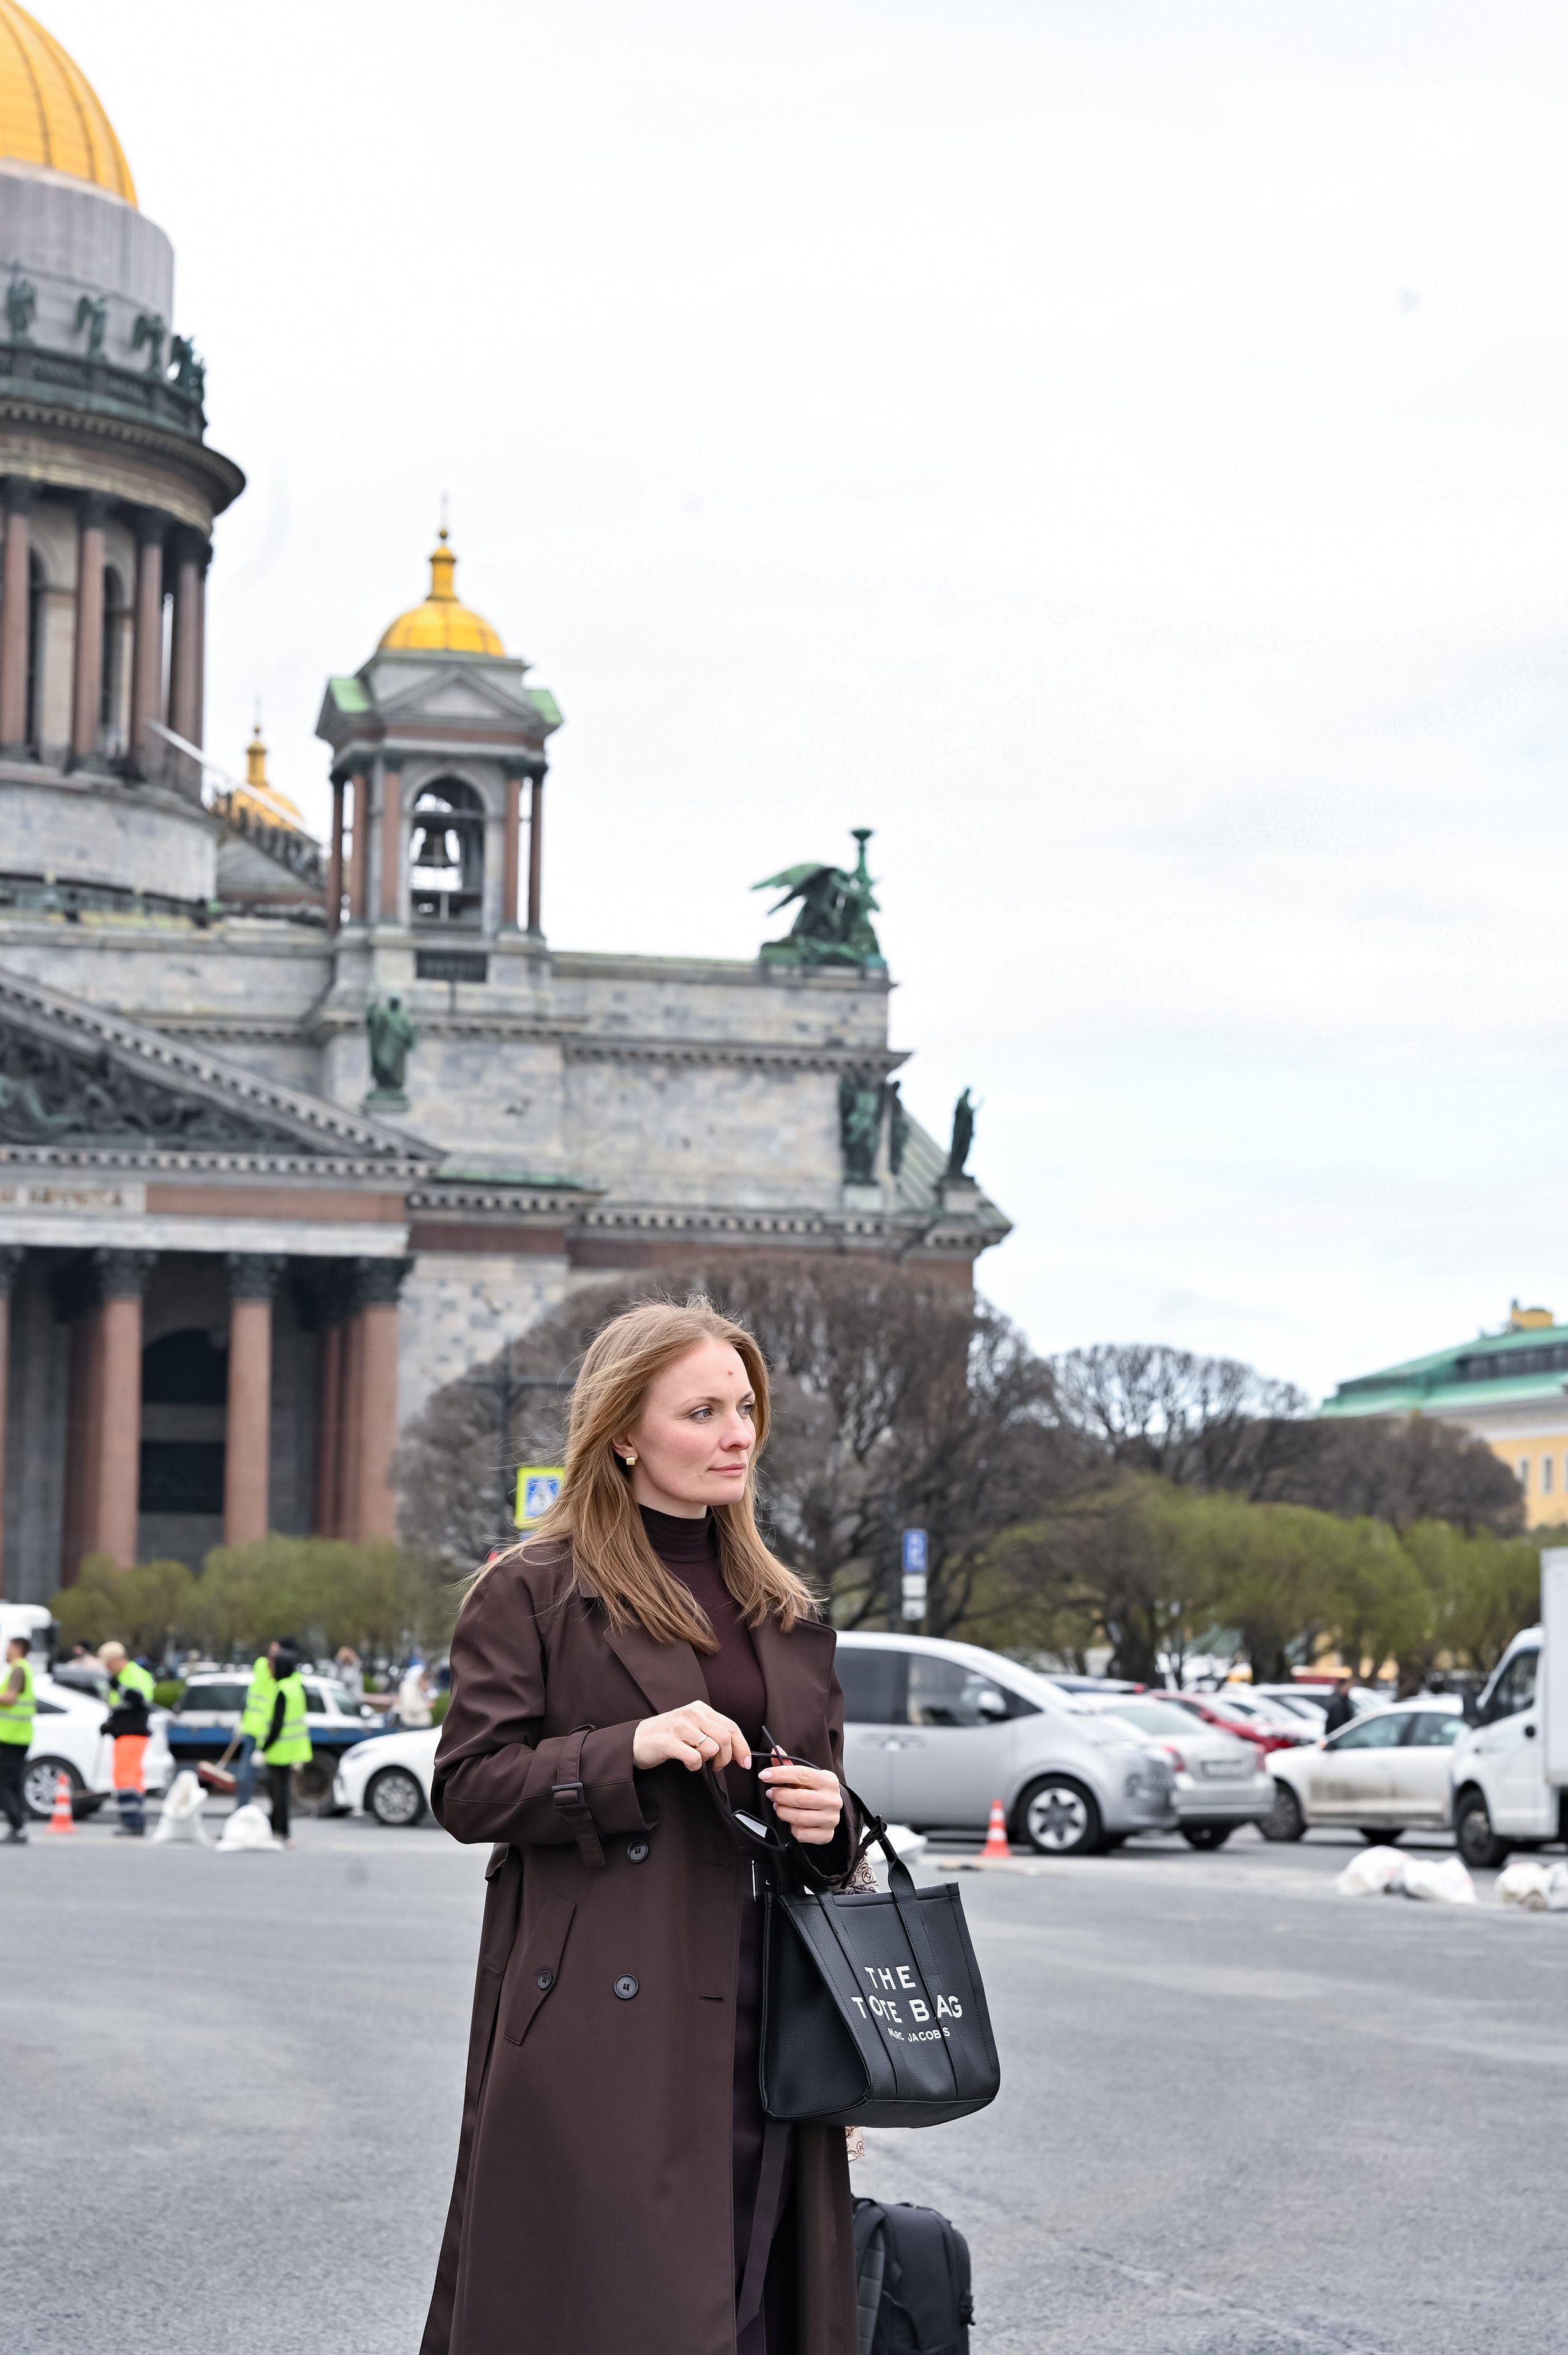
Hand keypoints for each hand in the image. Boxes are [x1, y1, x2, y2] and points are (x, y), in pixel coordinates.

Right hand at [632, 1702, 750, 1772]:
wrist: (636, 1740)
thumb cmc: (668, 1735)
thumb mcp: (692, 1726)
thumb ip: (713, 1732)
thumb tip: (738, 1750)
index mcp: (700, 1709)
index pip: (731, 1726)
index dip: (742, 1746)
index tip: (745, 1761)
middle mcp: (692, 1714)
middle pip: (725, 1737)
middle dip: (727, 1757)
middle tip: (717, 1766)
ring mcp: (680, 1726)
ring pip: (712, 1748)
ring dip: (708, 1761)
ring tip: (697, 1760)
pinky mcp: (669, 1742)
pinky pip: (695, 1758)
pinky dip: (695, 1765)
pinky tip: (687, 1763)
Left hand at [759, 1752, 843, 1845]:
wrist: (831, 1808)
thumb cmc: (816, 1790)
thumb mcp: (805, 1776)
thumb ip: (789, 1766)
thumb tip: (774, 1752)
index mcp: (829, 1780)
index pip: (802, 1774)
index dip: (780, 1774)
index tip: (765, 1775)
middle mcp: (833, 1799)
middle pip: (800, 1799)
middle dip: (780, 1796)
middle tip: (771, 1794)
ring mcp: (831, 1818)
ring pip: (799, 1818)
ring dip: (782, 1812)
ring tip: (779, 1806)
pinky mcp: (827, 1834)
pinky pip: (802, 1834)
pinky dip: (792, 1828)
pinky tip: (792, 1821)